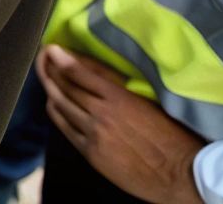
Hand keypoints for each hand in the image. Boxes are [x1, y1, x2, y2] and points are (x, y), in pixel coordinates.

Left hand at [36, 45, 205, 203]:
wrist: (181, 173)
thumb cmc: (174, 135)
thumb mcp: (151, 102)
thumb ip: (124, 88)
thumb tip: (103, 74)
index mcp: (120, 97)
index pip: (80, 72)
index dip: (62, 59)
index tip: (51, 49)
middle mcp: (101, 112)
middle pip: (65, 86)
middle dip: (50, 69)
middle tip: (42, 59)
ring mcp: (93, 133)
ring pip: (61, 104)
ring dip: (50, 88)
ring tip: (44, 76)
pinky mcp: (90, 152)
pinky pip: (64, 127)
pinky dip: (56, 111)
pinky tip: (53, 103)